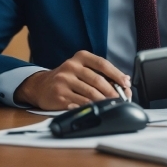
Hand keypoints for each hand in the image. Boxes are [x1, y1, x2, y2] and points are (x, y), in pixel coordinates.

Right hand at [14, 51, 131, 110]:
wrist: (40, 86)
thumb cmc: (66, 78)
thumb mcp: (82, 69)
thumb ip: (101, 73)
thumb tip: (124, 81)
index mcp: (80, 57)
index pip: (102, 64)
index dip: (117, 74)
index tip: (126, 83)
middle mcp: (71, 66)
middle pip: (97, 80)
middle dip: (112, 92)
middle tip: (121, 99)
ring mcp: (64, 80)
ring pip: (90, 93)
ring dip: (104, 102)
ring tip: (112, 106)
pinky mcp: (59, 94)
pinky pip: (79, 103)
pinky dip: (90, 108)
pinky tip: (96, 110)